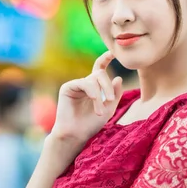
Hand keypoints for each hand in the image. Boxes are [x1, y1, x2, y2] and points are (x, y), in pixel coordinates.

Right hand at [46, 51, 123, 172]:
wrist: (77, 135)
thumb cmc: (92, 123)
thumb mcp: (109, 108)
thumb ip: (115, 93)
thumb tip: (118, 77)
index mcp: (95, 86)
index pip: (100, 68)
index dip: (105, 58)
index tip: (113, 52)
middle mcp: (85, 83)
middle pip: (100, 74)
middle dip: (108, 87)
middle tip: (111, 101)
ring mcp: (76, 85)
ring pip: (94, 79)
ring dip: (100, 94)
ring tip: (100, 110)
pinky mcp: (67, 88)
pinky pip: (84, 83)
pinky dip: (92, 92)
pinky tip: (95, 100)